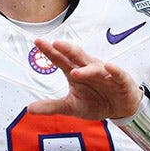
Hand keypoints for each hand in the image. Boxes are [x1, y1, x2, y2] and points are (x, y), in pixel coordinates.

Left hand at [26, 38, 141, 119]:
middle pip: (77, 57)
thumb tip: (29, 109)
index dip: (50, 51)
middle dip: (67, 50)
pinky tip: (109, 66)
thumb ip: (51, 106)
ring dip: (85, 69)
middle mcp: (89, 69)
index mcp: (75, 72)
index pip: (61, 59)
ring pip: (94, 67)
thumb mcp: (71, 107)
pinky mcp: (120, 81)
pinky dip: (113, 70)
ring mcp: (105, 74)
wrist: (120, 109)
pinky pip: (117, 74)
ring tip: (74, 72)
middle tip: (55, 44)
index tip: (37, 41)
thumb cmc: (95, 102)